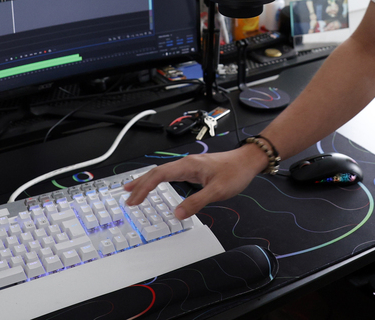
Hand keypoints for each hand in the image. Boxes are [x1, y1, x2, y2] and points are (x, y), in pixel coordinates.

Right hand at [124, 145, 265, 219]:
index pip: (159, 175)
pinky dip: (159, 181)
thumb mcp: (217, 191)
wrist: (248, 161)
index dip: (144, 187)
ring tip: (134, 190)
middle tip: (126, 195)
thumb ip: (196, 202)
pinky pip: (171, 175)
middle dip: (140, 184)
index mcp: (188, 165)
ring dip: (147, 181)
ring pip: (162, 173)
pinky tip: (157, 186)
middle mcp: (186, 164)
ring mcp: (189, 166)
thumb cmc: (235, 172)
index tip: (133, 199)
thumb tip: (178, 214)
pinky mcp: (194, 170)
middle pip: (156, 172)